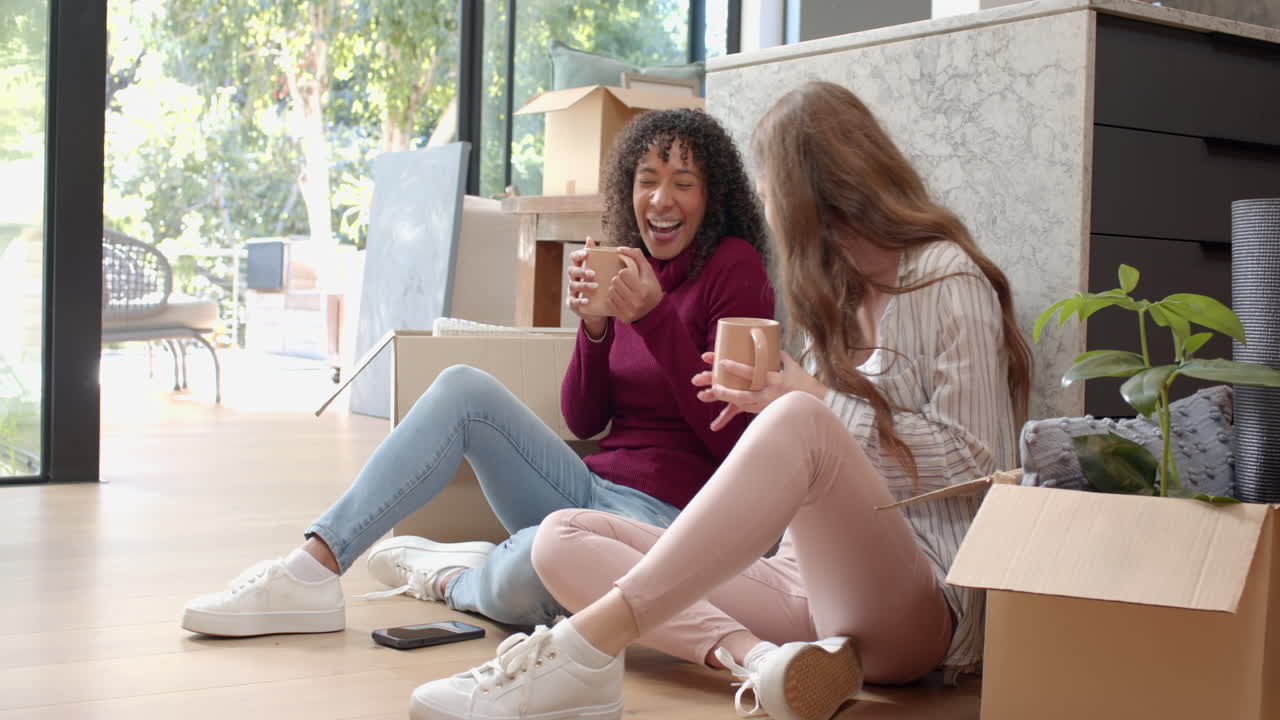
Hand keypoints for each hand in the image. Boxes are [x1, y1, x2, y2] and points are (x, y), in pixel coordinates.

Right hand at [566, 236, 606, 337]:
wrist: (597, 308)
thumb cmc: (600, 285)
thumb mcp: (601, 271)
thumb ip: (597, 256)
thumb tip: (590, 238)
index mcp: (579, 268)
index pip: (574, 258)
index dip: (578, 254)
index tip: (586, 254)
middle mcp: (573, 278)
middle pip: (572, 271)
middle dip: (582, 271)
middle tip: (593, 274)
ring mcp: (572, 291)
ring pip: (573, 285)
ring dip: (583, 285)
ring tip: (595, 286)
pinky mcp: (572, 303)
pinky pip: (573, 301)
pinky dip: (579, 301)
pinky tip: (586, 300)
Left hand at [609, 247, 663, 323]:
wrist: (654, 312)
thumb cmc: (651, 288)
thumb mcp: (648, 271)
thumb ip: (636, 256)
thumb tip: (620, 249)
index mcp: (643, 289)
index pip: (623, 273)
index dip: (625, 272)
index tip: (630, 275)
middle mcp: (635, 301)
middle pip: (615, 281)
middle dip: (618, 279)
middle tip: (625, 282)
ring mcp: (628, 310)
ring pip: (611, 291)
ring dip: (615, 288)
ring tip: (623, 289)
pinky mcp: (623, 317)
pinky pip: (610, 301)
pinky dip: (613, 298)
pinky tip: (621, 297)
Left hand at [692, 351, 826, 430]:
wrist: (817, 405)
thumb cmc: (805, 384)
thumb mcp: (793, 367)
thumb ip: (779, 356)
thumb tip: (770, 343)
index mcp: (775, 380)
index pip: (753, 372)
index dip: (736, 368)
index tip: (721, 362)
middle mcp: (768, 394)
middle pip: (742, 392)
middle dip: (724, 389)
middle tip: (709, 383)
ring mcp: (765, 405)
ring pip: (740, 403)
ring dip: (724, 399)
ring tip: (707, 395)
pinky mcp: (764, 412)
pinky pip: (746, 411)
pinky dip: (732, 411)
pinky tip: (718, 418)